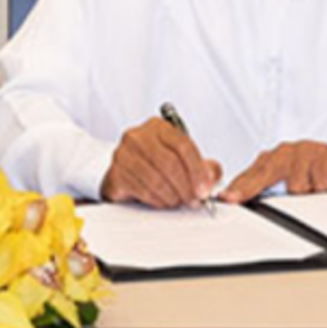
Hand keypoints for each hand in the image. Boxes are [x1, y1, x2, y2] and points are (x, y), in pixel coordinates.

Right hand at [101, 117, 221, 208]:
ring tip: (178, 201)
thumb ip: (205, 167)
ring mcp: (123, 154)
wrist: (126, 171)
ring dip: (172, 196)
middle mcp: (138, 136)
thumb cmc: (156, 163)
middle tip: (194, 199)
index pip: (182, 145)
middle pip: (169, 163)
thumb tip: (211, 176)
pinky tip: (163, 201)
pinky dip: (158, 200)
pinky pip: (143, 190)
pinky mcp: (115, 173)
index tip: (204, 188)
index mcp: (158, 127)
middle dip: (186, 186)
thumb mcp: (184, 160)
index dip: (197, 170)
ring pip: (156, 179)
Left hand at [221, 140, 326, 203]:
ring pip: (296, 185)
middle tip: (253, 202)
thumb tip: (238, 203)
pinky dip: (321, 190)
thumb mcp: (283, 185)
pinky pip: (318, 182)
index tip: (227, 198)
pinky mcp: (324, 154)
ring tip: (311, 193)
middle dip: (258, 189)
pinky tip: (324, 187)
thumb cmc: (309, 176)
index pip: (249, 175)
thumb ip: (262, 191)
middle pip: (267, 174)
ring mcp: (303, 151)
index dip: (237, 188)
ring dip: (304, 196)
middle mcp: (283, 152)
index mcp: (270, 159)